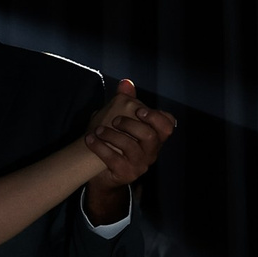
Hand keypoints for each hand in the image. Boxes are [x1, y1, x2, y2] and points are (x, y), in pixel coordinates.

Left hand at [83, 79, 176, 198]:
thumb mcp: (120, 121)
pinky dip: (100, 147)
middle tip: (114, 120)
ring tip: (97, 130)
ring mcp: (140, 165)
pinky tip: (90, 139)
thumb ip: (125, 101)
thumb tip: (125, 82)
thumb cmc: (113, 143)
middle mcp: (151, 152)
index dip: (156, 117)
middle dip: (130, 124)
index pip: (167, 126)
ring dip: (112, 135)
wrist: (102, 174)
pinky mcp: (126, 174)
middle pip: (150, 135)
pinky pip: (114, 159)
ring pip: (132, 147)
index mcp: (154, 137)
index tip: (138, 110)